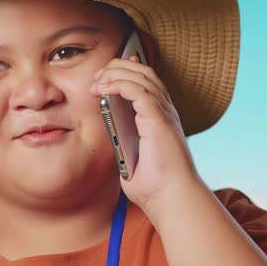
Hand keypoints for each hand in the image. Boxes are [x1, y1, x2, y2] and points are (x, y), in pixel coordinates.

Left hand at [90, 51, 204, 208]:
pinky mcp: (158, 120)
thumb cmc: (155, 184)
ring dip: (116, 74)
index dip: (126, 71)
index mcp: (159, 118)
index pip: (146, 82)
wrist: (169, 197)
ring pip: (142, 77)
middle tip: (97, 78)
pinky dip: (120, 84)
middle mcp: (165, 111)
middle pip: (144, 73)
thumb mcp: (131, 157)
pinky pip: (139, 91)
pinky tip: (105, 89)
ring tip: (97, 82)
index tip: (103, 76)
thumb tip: (112, 134)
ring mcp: (164, 114)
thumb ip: (123, 142)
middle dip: (117, 68)